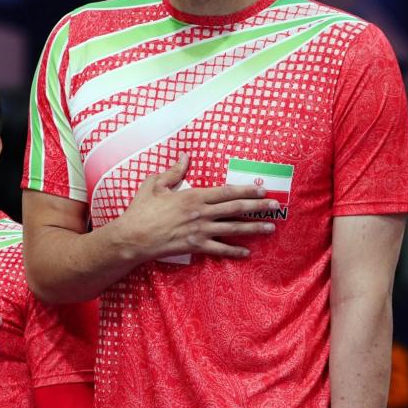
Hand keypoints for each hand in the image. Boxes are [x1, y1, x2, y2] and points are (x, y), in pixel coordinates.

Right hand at [109, 154, 279, 261]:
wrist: (132, 237)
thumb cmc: (141, 210)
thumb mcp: (155, 185)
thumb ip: (174, 172)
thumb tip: (186, 156)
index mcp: (193, 196)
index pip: (226, 191)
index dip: (246, 190)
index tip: (262, 188)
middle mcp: (201, 213)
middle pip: (235, 208)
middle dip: (258, 207)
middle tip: (276, 206)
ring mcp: (200, 231)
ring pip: (232, 229)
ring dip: (253, 228)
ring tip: (270, 228)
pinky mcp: (195, 246)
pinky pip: (219, 249)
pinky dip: (234, 251)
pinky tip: (247, 252)